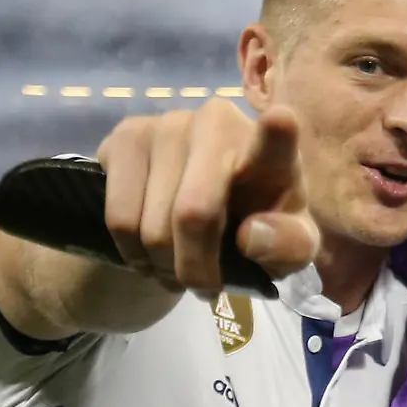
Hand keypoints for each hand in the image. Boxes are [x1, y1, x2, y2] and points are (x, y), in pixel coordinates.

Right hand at [95, 99, 319, 294]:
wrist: (208, 217)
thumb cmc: (260, 228)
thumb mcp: (288, 250)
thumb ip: (287, 246)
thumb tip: (248, 236)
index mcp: (273, 152)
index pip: (276, 139)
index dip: (277, 132)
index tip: (281, 120)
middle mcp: (218, 123)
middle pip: (193, 213)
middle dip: (193, 267)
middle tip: (202, 286)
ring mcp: (167, 124)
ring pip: (149, 223)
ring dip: (160, 264)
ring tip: (174, 269)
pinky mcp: (127, 136)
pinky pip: (117, 215)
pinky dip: (132, 251)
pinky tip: (147, 252)